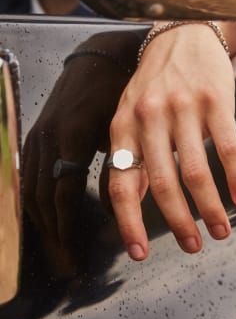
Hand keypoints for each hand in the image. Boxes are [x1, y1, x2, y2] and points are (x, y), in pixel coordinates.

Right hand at [23, 31, 140, 276]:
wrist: (100, 59)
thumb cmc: (118, 92)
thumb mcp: (124, 129)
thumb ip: (122, 169)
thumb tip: (121, 209)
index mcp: (71, 138)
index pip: (62, 195)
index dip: (67, 227)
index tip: (73, 252)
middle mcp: (47, 138)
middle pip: (39, 197)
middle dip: (51, 232)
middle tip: (63, 259)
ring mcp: (37, 135)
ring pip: (29, 188)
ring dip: (40, 220)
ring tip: (54, 244)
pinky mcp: (36, 134)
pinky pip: (28, 175)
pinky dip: (35, 200)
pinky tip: (44, 214)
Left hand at [108, 21, 235, 260]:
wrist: (180, 39)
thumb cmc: (153, 87)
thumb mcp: (130, 119)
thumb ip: (132, 158)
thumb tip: (135, 202)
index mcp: (123, 128)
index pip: (120, 184)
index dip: (128, 223)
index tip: (139, 254)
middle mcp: (150, 119)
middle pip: (163, 184)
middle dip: (178, 222)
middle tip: (192, 246)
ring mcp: (183, 109)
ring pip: (197, 172)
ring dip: (210, 208)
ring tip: (220, 231)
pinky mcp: (215, 101)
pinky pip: (229, 147)